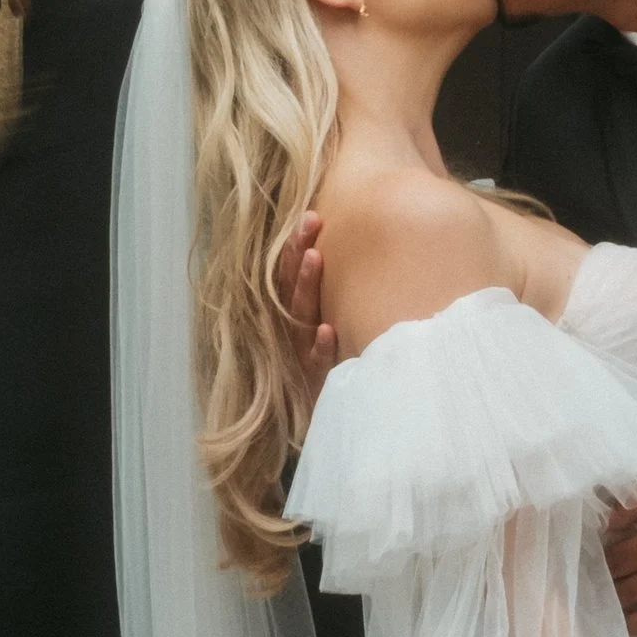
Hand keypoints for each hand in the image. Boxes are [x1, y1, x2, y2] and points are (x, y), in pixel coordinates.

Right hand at [279, 210, 334, 404]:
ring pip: (303, 317)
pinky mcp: (317, 382)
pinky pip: (319, 362)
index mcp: (297, 316)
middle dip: (299, 252)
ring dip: (309, 287)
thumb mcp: (328, 334)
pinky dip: (322, 346)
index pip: (292, 274)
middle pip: (293, 286)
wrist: (332, 420)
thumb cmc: (335, 367)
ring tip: (316, 258)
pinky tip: (329, 330)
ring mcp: (304, 355)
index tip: (312, 215)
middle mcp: (296, 330)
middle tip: (311, 220)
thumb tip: (343, 260)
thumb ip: (330, 302)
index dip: (297, 245)